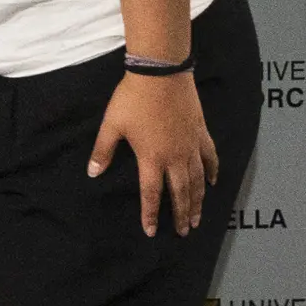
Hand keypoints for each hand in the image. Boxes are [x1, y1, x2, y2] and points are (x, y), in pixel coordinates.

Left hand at [90, 70, 217, 236]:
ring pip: (197, 180)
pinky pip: (210, 158)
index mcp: (151, 158)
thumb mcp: (111, 126)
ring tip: (197, 218)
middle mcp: (175, 157)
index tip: (152, 232)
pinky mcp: (201, 132)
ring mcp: (191, 145)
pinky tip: (212, 183)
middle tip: (183, 232)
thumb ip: (103, 151)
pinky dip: (211, 172)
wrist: (161, 73)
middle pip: (180, 193)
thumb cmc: (132, 99)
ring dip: (198, 201)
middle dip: (181, 214)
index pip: (151, 194)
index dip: (150, 214)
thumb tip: (93, 173)